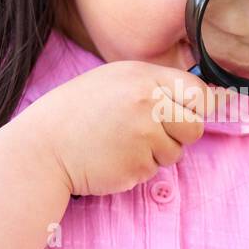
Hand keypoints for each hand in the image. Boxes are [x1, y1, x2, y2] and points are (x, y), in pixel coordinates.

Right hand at [24, 61, 221, 196]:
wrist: (43, 147)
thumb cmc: (78, 113)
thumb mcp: (114, 81)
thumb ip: (154, 87)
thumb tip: (205, 100)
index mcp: (143, 78)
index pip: (198, 93)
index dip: (196, 107)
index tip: (184, 113)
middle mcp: (148, 104)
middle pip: (195, 127)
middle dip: (180, 135)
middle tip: (150, 133)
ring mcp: (144, 136)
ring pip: (176, 153)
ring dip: (156, 153)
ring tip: (123, 143)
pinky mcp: (138, 166)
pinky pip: (154, 170)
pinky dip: (138, 168)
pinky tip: (113, 157)